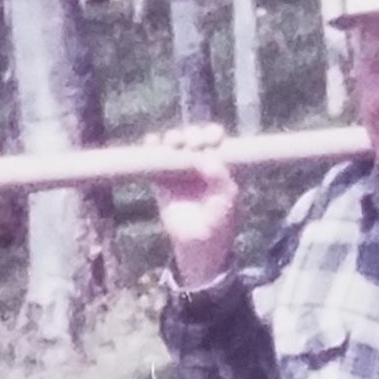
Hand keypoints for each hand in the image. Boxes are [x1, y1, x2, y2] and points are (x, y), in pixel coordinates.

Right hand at [149, 123, 239, 285]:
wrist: (197, 245)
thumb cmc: (219, 222)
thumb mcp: (227, 198)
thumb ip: (220, 175)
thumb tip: (206, 154)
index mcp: (219, 164)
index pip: (216, 140)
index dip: (212, 134)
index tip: (211, 139)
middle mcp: (199, 164)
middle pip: (193, 138)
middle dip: (192, 135)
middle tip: (191, 144)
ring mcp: (180, 171)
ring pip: (174, 144)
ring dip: (173, 137)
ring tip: (171, 142)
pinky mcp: (162, 181)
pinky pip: (155, 160)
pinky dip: (151, 147)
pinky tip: (151, 142)